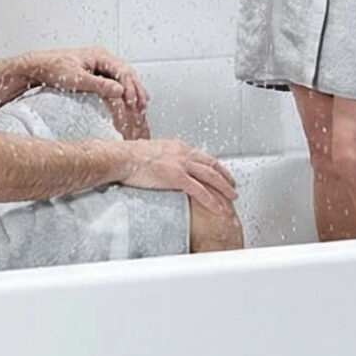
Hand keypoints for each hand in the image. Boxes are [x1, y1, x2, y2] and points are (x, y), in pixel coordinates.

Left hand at [35, 47, 149, 135]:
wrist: (38, 67)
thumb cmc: (54, 69)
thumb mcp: (77, 79)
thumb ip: (99, 85)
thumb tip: (119, 90)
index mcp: (100, 55)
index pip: (123, 70)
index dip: (131, 87)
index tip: (133, 102)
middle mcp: (102, 58)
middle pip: (127, 73)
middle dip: (137, 89)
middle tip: (143, 106)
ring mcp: (99, 66)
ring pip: (123, 77)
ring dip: (133, 90)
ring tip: (142, 105)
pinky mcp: (95, 74)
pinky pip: (115, 81)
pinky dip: (124, 91)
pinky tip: (128, 101)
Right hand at [118, 136, 238, 214]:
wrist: (122, 158)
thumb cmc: (129, 157)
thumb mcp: (151, 152)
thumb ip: (162, 159)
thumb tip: (161, 166)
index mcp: (177, 147)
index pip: (202, 156)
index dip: (214, 166)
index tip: (220, 172)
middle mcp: (183, 153)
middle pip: (212, 165)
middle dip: (225, 176)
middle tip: (233, 185)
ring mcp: (181, 165)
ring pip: (211, 177)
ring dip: (224, 188)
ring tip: (232, 197)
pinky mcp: (177, 177)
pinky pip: (199, 191)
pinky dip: (211, 200)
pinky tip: (218, 208)